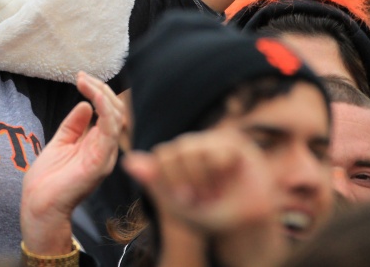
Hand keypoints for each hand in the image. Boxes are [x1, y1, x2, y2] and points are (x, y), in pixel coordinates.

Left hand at [20, 72, 124, 255]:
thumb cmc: (48, 180)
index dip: (99, 92)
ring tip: (85, 82)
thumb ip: (73, 125)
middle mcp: (106, 149)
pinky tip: (92, 96)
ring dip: (102, 94)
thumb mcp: (60, 143)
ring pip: (117, 117)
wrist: (39, 206)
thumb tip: (84, 104)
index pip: (109, 113)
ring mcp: (105, 156)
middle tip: (82, 77)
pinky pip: (110, 130)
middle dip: (101, 89)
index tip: (82, 78)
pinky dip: (104, 109)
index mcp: (97, 145)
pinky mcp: (100, 162)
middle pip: (116, 112)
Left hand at [123, 128, 277, 234]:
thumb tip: (126, 160)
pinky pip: (220, 150)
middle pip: (176, 151)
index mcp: (176, 160)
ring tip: (212, 193)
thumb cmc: (208, 215)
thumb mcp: (178, 205)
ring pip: (195, 149)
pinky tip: (227, 181)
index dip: (168, 178)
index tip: (183, 200)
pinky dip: (220, 168)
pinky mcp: (234, 144)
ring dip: (201, 176)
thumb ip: (154, 182)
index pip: (162, 156)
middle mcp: (192, 148)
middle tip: (197, 199)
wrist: (244, 225)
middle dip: (183, 178)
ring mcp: (212, 143)